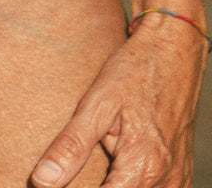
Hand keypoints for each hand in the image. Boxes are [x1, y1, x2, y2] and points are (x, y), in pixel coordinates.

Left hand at [31, 20, 206, 187]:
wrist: (173, 49)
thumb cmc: (135, 70)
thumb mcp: (97, 102)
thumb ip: (71, 145)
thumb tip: (42, 180)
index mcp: (142, 165)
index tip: (54, 185)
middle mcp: (165, 179)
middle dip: (96, 185)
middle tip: (72, 166)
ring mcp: (176, 178)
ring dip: (115, 184)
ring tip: (99, 158)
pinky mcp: (180, 172)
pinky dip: (133, 183)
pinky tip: (118, 168)